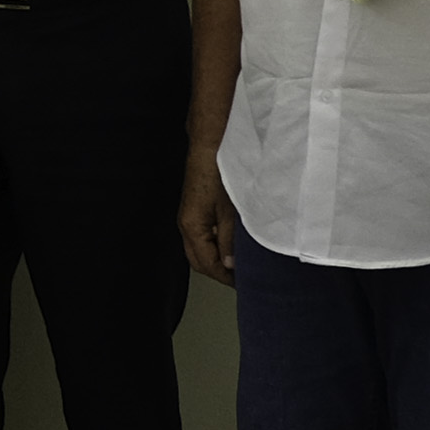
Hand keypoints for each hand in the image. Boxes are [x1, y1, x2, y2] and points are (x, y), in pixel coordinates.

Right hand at [177, 140, 234, 280]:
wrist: (209, 144)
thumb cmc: (219, 171)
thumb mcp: (231, 210)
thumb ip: (230, 241)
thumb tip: (230, 265)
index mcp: (192, 227)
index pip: (207, 265)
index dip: (225, 277)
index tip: (243, 285)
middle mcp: (186, 224)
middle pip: (198, 260)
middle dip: (218, 272)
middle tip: (240, 279)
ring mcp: (189, 215)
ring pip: (199, 248)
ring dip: (216, 259)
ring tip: (238, 264)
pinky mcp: (195, 207)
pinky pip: (201, 235)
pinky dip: (214, 245)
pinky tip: (230, 243)